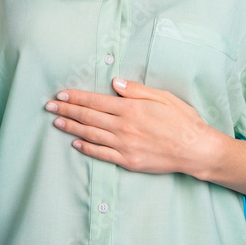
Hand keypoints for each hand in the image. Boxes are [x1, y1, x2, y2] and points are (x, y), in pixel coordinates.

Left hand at [45, 78, 225, 178]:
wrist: (195, 149)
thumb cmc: (183, 120)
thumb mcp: (163, 96)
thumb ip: (136, 90)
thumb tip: (114, 83)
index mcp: (131, 108)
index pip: (96, 101)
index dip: (76, 98)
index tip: (61, 95)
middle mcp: (124, 127)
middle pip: (88, 117)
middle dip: (67, 111)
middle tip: (50, 107)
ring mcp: (125, 146)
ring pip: (91, 135)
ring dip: (71, 128)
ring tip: (56, 123)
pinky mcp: (128, 161)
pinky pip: (102, 154)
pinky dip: (87, 148)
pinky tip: (76, 143)